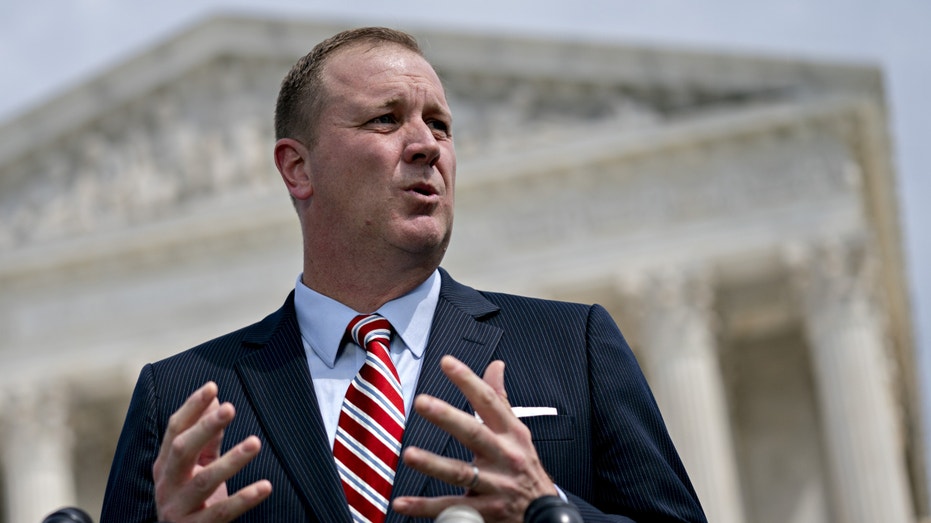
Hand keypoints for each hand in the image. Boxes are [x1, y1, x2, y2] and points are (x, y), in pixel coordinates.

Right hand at [153, 382, 271, 521]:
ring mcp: (177, 509)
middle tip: (230, 408)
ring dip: (231, 460)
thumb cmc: (192, 500)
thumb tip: (216, 400)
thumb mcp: (198, 466)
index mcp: (165, 465)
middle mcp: (166, 485)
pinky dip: (244, 499)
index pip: (174, 430)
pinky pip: (222, 513)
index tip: (212, 386)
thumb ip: (207, 438)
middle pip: (181, 450)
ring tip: (255, 443)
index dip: (192, 407)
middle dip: (205, 427)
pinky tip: (265, 486)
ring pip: (203, 481)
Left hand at [392, 356, 558, 522]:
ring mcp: (495, 485)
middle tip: (422, 402)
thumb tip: (496, 365)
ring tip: (408, 455)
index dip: (468, 381)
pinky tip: (401, 502)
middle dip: (448, 417)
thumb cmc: (525, 466)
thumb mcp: (518, 431)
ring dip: (433, 464)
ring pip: (462, 473)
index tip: (447, 362)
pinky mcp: (485, 511)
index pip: (489, 402)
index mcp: (511, 433)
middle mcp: (504, 456)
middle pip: (474, 434)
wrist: (545, 512)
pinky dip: (425, 507)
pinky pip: (452, 508)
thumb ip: (500, 399)